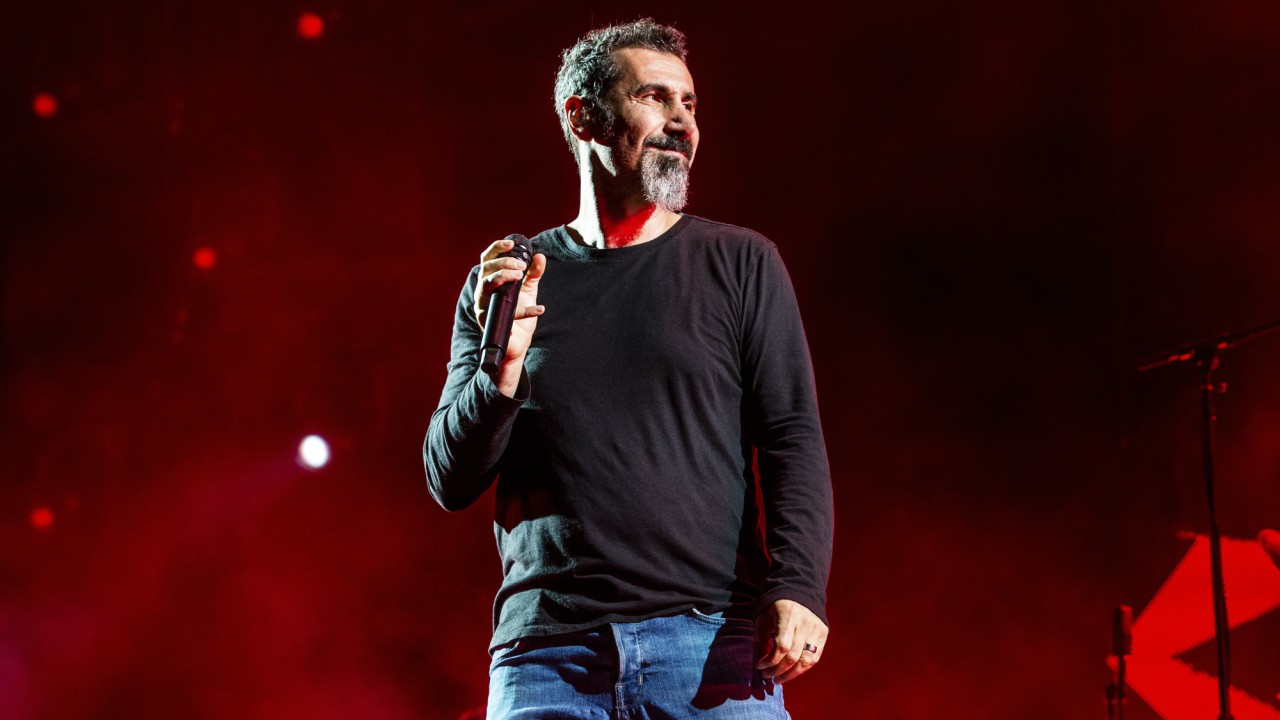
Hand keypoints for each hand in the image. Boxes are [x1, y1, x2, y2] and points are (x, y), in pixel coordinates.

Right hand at [473, 237, 546, 395]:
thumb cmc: (519, 313)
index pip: (487, 260)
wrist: (518, 342)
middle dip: (503, 264)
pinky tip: (539, 309)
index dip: (496, 249)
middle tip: (521, 265)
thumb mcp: (528, 290)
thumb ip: (533, 273)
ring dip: (502, 277)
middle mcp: (482, 292)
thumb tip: (540, 256)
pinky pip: (504, 313)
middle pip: (485, 270)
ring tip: (521, 276)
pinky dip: (524, 311)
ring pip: (485, 286)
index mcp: (490, 281)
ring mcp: (483, 307)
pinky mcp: (489, 322)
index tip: (511, 243)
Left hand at [754, 599, 827, 683]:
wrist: (799, 591)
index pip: (782, 647)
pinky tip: (790, 672)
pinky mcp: (823, 633)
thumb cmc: (776, 608)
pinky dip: (801, 669)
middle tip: (766, 675)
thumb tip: (759, 665)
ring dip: (790, 674)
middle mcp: (805, 622)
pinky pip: (814, 658)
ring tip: (778, 679)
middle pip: (793, 656)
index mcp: (788, 615)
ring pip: (806, 661)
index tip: (759, 665)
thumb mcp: (763, 619)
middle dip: (777, 670)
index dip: (770, 661)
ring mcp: (816, 628)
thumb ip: (761, 641)